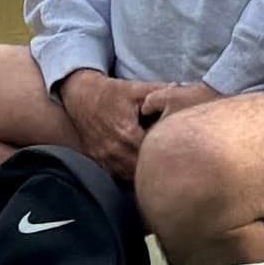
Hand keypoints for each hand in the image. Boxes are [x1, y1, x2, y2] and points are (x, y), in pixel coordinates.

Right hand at [53, 67, 171, 168]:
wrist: (80, 97)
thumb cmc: (110, 93)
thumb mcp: (135, 88)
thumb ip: (159, 91)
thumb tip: (182, 91)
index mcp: (127, 132)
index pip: (152, 150)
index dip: (165, 149)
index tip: (174, 145)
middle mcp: (115, 149)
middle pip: (142, 167)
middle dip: (156, 164)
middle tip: (169, 159)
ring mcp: (106, 157)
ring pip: (130, 176)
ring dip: (143, 172)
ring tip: (156, 166)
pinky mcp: (99, 161)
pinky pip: (118, 175)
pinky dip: (129, 173)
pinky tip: (139, 168)